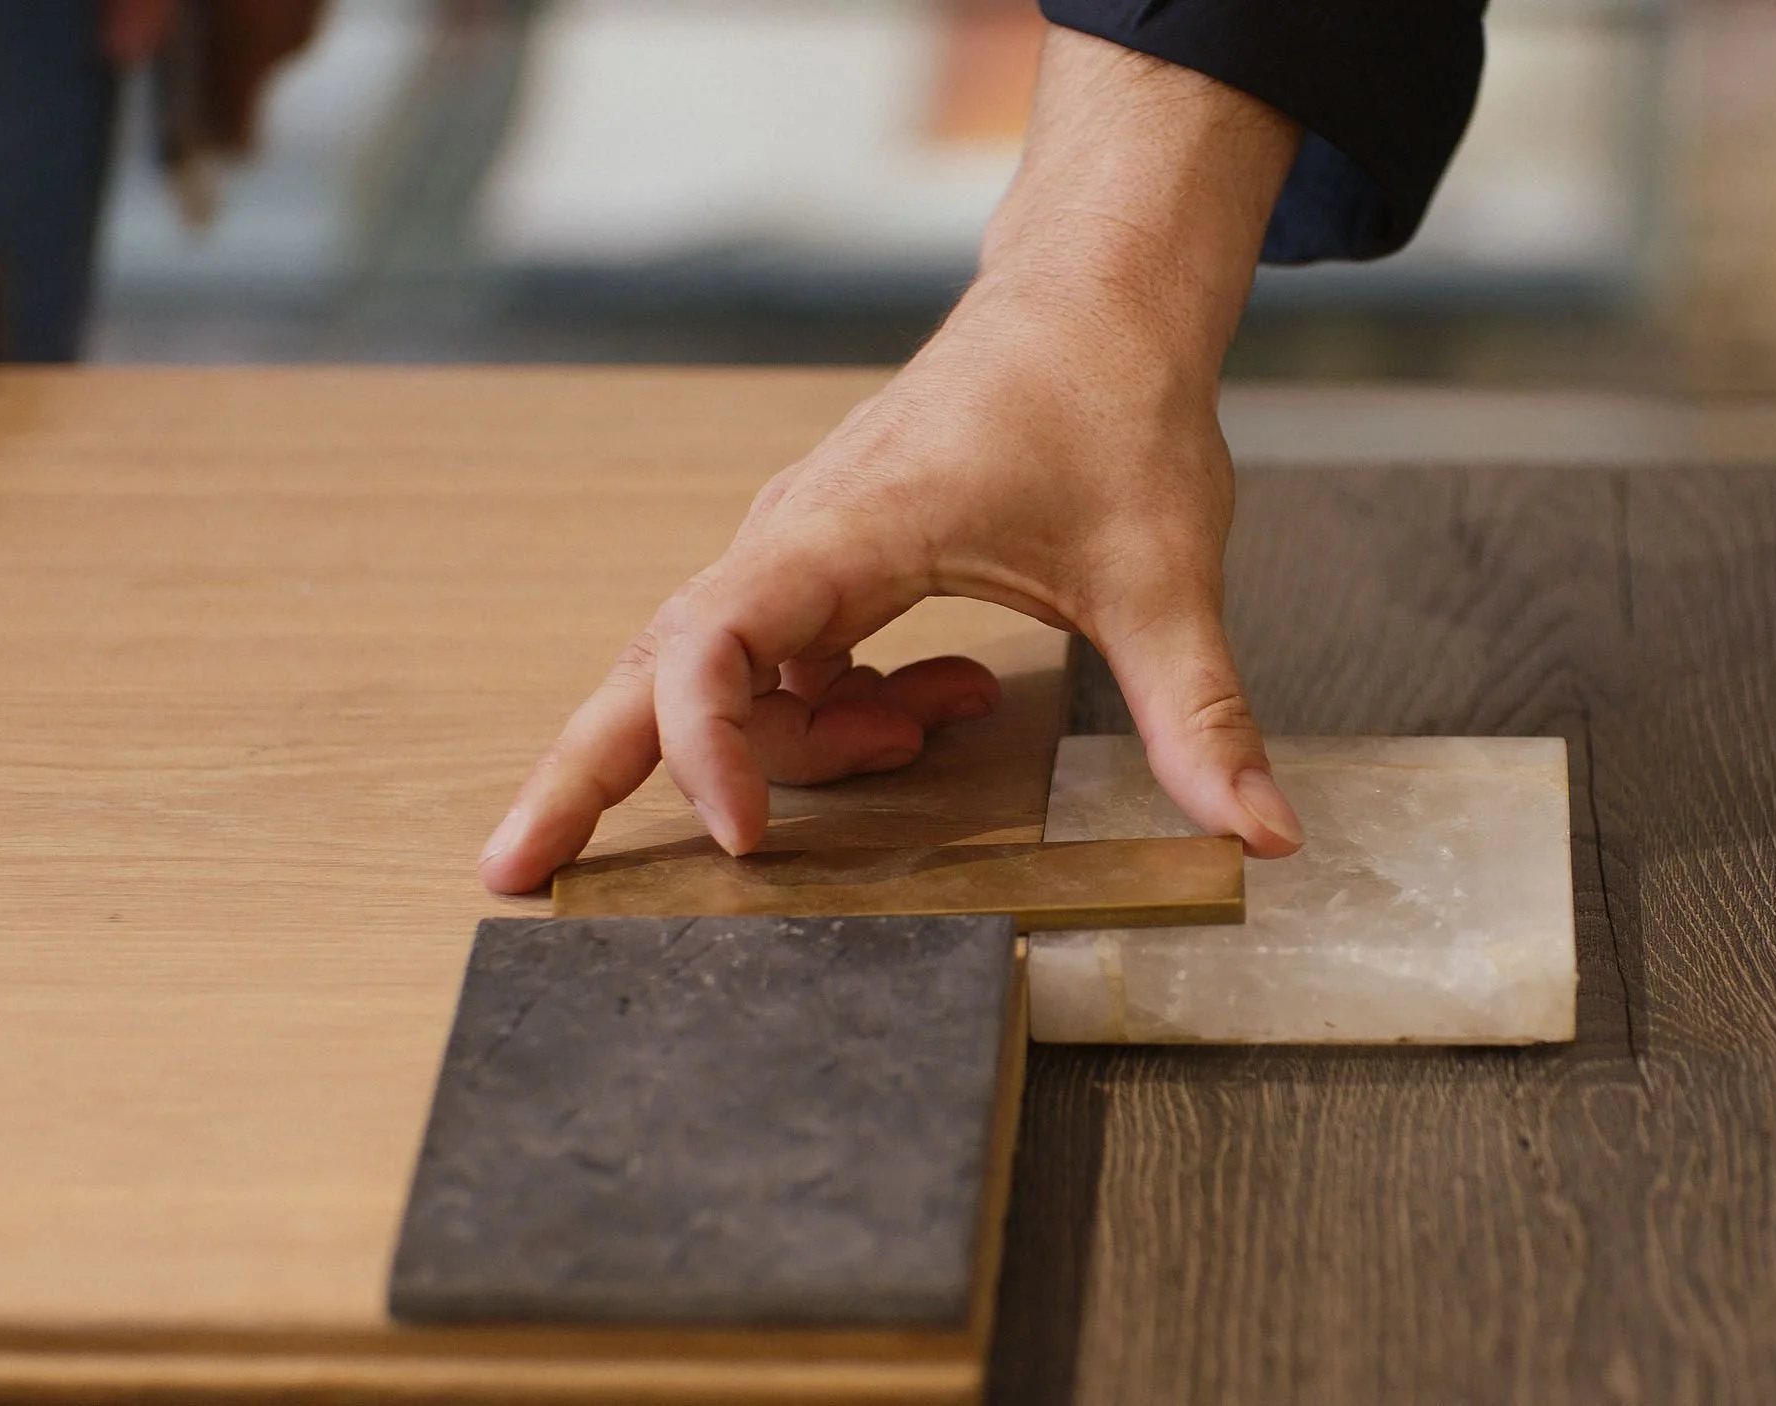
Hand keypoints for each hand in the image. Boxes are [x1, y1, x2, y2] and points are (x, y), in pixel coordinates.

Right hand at [479, 26, 1306, 893]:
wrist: (1096, 301)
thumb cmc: (1110, 406)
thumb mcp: (1166, 575)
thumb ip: (1201, 714)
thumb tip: (1261, 835)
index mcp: (846, 530)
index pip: (714, 644)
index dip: (711, 748)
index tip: (750, 840)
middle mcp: (796, 536)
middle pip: (654, 663)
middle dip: (585, 771)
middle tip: (515, 874)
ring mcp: (803, 546)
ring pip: (725, 670)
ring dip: (798, 742)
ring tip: (920, 739)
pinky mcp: (830, 557)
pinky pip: (785, 659)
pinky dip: (830, 710)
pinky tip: (931, 709)